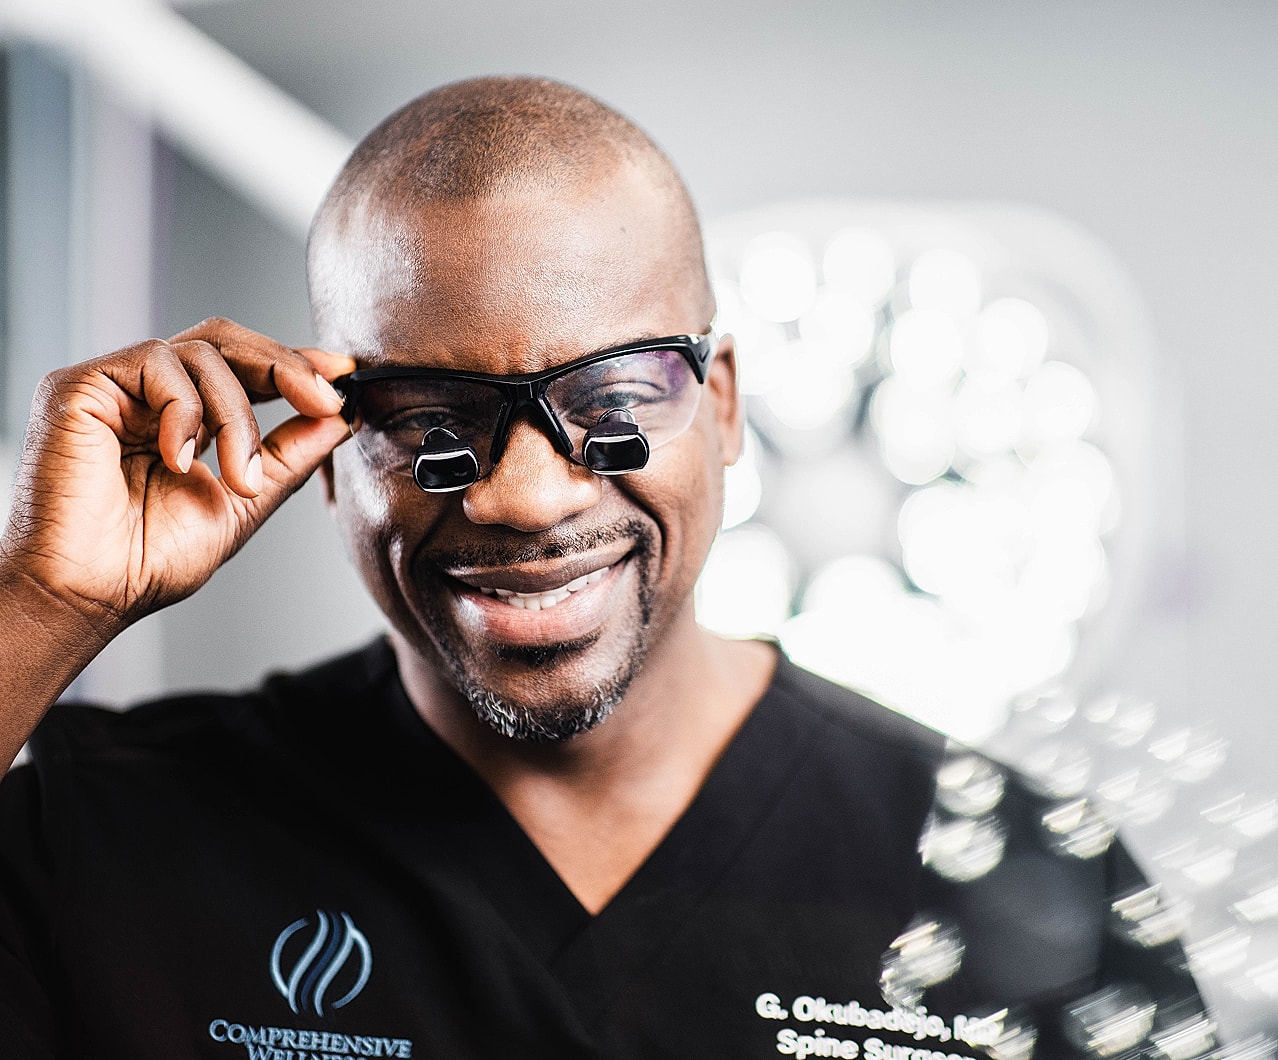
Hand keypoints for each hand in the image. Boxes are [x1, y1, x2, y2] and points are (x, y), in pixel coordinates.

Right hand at [0, 318, 354, 636]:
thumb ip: (289, 455)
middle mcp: (147, 393)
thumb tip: (338, 415)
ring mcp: (114, 386)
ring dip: (238, 417)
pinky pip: (156, 364)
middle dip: (285, 367)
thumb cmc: (150, 559)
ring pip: (201, 353)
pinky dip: (186, 412)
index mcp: (184, 416)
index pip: (243, 365)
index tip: (344, 372)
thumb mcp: (245, 500)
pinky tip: (181, 460)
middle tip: (324, 401)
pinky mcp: (80, 386)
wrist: (93, 592)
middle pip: (226, 341)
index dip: (294, 362)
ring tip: (238, 478)